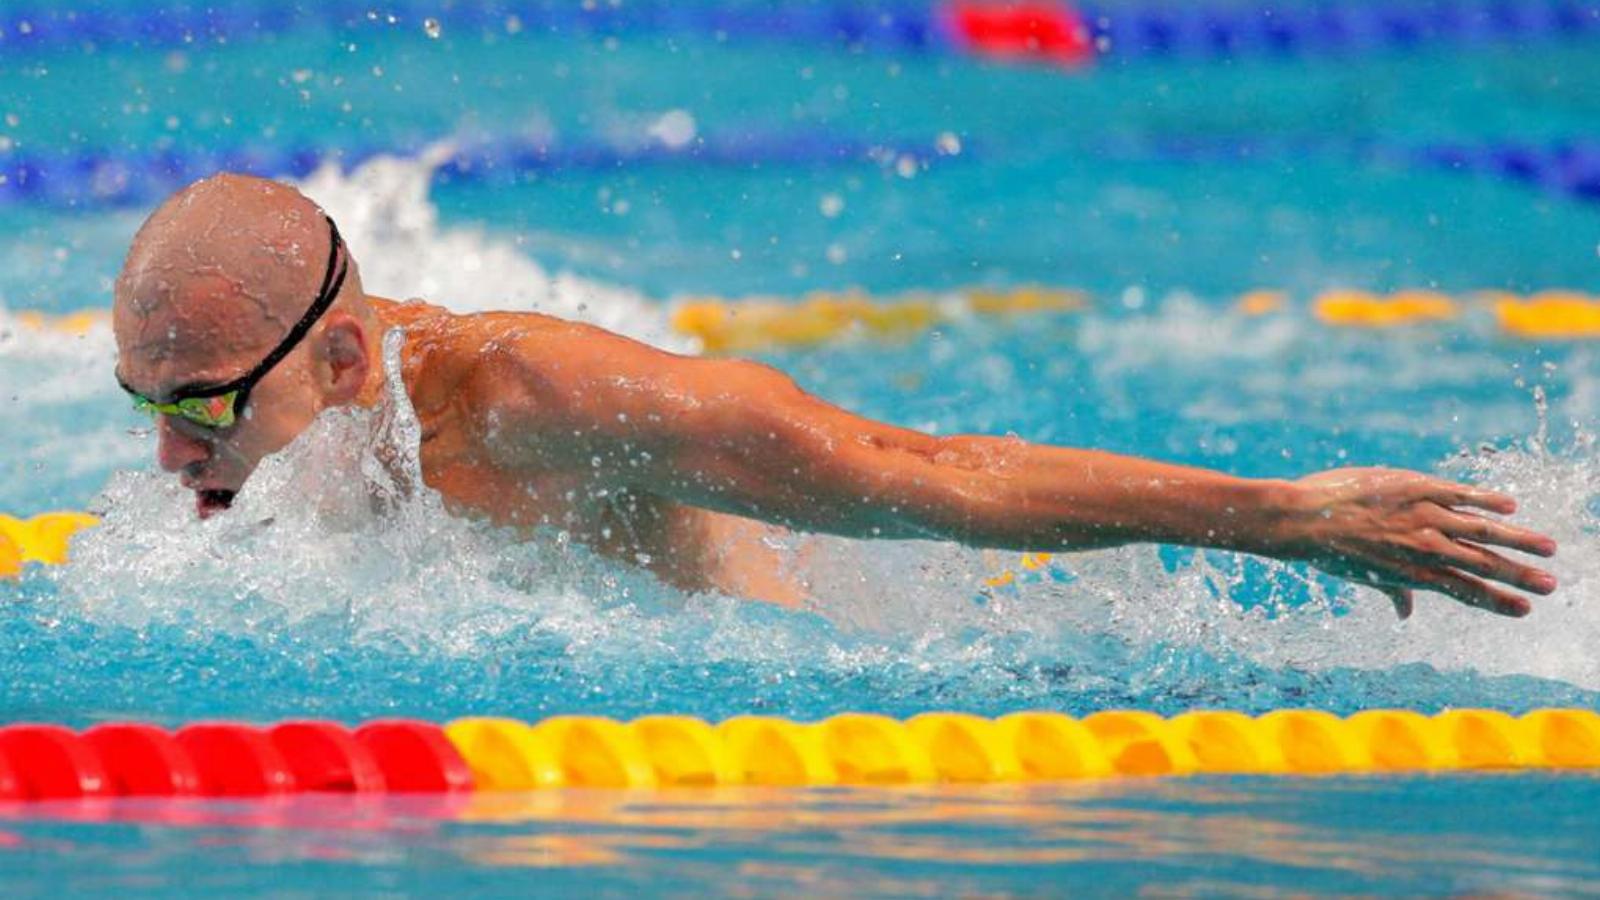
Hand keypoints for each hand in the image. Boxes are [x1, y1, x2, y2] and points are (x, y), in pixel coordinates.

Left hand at [1278, 467, 1556, 618]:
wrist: (1302, 517)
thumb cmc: (1329, 550)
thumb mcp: (1363, 576)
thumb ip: (1393, 592)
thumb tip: (1406, 614)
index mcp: (1413, 573)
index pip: (1465, 591)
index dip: (1497, 601)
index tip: (1526, 609)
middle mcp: (1423, 548)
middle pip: (1482, 565)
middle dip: (1520, 576)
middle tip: (1552, 585)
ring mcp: (1421, 517)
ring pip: (1480, 531)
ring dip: (1517, 540)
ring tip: (1549, 549)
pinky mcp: (1414, 487)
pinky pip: (1457, 493)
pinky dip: (1484, 498)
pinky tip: (1511, 504)